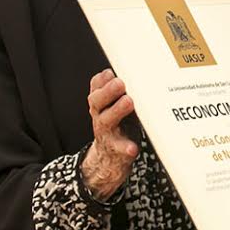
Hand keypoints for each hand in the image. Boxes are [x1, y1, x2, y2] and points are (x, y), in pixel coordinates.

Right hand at [79, 69, 139, 200]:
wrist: (109, 157)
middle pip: (97, 102)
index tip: (111, 73)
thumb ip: (113, 90)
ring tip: (128, 101)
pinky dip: (126, 147)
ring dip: (117, 110)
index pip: (96, 89)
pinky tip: (132, 147)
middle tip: (120, 83)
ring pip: (107, 121)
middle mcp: (100, 116)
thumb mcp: (113, 105)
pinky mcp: (117, 148)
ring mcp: (107, 132)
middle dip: (108, 91)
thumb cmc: (118, 124)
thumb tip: (114, 71)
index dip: (101, 81)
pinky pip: (120, 148)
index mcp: (100, 104)